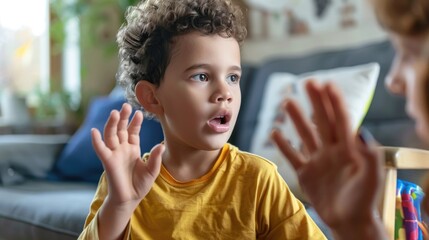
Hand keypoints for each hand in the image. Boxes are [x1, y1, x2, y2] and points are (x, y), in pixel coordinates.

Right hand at [91, 103, 163, 205]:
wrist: (130, 199)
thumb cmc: (140, 185)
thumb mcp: (152, 170)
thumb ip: (156, 158)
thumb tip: (162, 145)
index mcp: (133, 148)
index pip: (133, 131)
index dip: (135, 122)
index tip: (139, 112)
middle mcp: (122, 149)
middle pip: (121, 129)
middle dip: (123, 118)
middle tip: (126, 106)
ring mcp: (114, 154)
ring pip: (111, 135)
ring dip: (112, 124)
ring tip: (115, 113)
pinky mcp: (108, 162)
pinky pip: (101, 150)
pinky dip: (96, 141)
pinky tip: (94, 131)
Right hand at [271, 81, 385, 237]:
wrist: (350, 222)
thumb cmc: (364, 200)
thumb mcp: (371, 176)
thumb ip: (369, 154)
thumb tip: (361, 130)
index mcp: (348, 149)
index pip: (340, 120)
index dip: (334, 102)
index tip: (327, 84)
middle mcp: (331, 151)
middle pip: (322, 121)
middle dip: (315, 102)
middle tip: (308, 82)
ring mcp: (317, 161)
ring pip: (305, 135)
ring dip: (297, 119)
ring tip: (288, 101)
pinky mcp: (306, 174)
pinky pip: (292, 156)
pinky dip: (283, 145)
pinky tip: (275, 133)